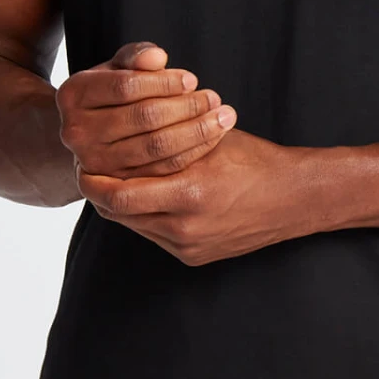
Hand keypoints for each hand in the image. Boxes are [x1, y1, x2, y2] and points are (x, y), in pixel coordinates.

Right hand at [56, 40, 236, 179]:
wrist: (90, 135)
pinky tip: (211, 139)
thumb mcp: (118, 67)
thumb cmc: (112, 92)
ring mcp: (93, 163)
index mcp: (74, 94)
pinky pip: (161, 172)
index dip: (165, 82)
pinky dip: (191, 155)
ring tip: (222, 118)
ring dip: (196, 132)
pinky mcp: (114, 186)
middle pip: (144, 118)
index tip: (192, 80)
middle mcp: (76, 131)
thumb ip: (136, 56)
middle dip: (187, 107)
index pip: (127, 86)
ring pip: (155, 148)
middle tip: (215, 99)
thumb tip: (158, 58)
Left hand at [78, 125, 315, 265]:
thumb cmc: (253, 159)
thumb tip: (124, 122)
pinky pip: (154, 234)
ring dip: (119, 204)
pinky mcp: (194, 257)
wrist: (293, 198)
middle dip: (99, 192)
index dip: (95, 178)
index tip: (84, 160)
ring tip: (112, 180)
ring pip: (133, 225)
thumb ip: (167, 136)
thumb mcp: (209, 137)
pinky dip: (144, 215)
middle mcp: (185, 227)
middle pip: (118, 213)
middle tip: (88, 171)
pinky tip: (145, 195)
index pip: (118, 193)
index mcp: (189, 192)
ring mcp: (188, 246)